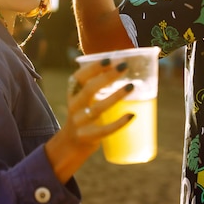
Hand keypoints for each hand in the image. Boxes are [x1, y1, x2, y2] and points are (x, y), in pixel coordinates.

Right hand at [45, 58, 133, 182]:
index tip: (109, 60)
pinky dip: (119, 122)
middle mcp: (73, 106)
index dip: (93, 68)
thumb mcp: (84, 98)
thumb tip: (123, 66)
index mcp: (72, 93)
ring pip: (98, 108)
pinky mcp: (88, 137)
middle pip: (89, 89)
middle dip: (107, 77)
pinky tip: (131, 115)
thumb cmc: (85, 114)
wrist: (71, 143)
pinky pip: (105, 129)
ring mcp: (79, 122)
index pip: (79, 77)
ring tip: (131, 86)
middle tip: (124, 67)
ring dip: (116, 96)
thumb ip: (96, 85)